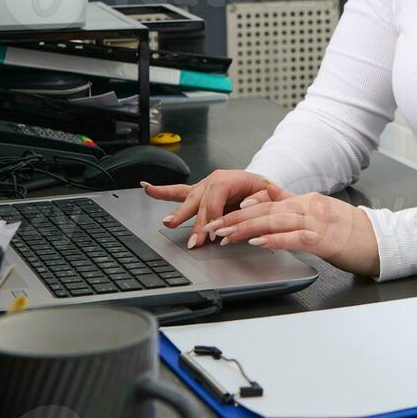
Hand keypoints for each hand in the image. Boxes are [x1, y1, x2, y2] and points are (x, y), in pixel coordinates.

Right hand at [141, 170, 278, 248]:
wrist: (257, 184)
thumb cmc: (262, 190)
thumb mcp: (268, 192)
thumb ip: (261, 197)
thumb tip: (248, 204)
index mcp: (230, 178)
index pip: (217, 197)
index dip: (214, 215)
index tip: (214, 233)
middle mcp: (213, 181)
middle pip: (200, 201)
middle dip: (195, 222)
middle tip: (194, 239)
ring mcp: (203, 187)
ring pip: (188, 199)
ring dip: (178, 213)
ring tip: (168, 222)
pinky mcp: (197, 194)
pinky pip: (177, 192)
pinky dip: (161, 192)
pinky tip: (147, 188)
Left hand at [198, 180, 380, 278]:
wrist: (382, 242)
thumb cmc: (352, 234)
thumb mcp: (321, 217)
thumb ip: (296, 213)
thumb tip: (271, 210)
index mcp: (307, 202)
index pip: (268, 202)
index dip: (242, 208)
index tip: (221, 215)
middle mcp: (310, 207)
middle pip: (266, 210)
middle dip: (236, 218)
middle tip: (213, 227)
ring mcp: (318, 222)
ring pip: (276, 221)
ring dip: (248, 228)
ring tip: (227, 235)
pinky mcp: (326, 240)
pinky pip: (295, 237)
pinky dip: (275, 239)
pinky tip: (259, 242)